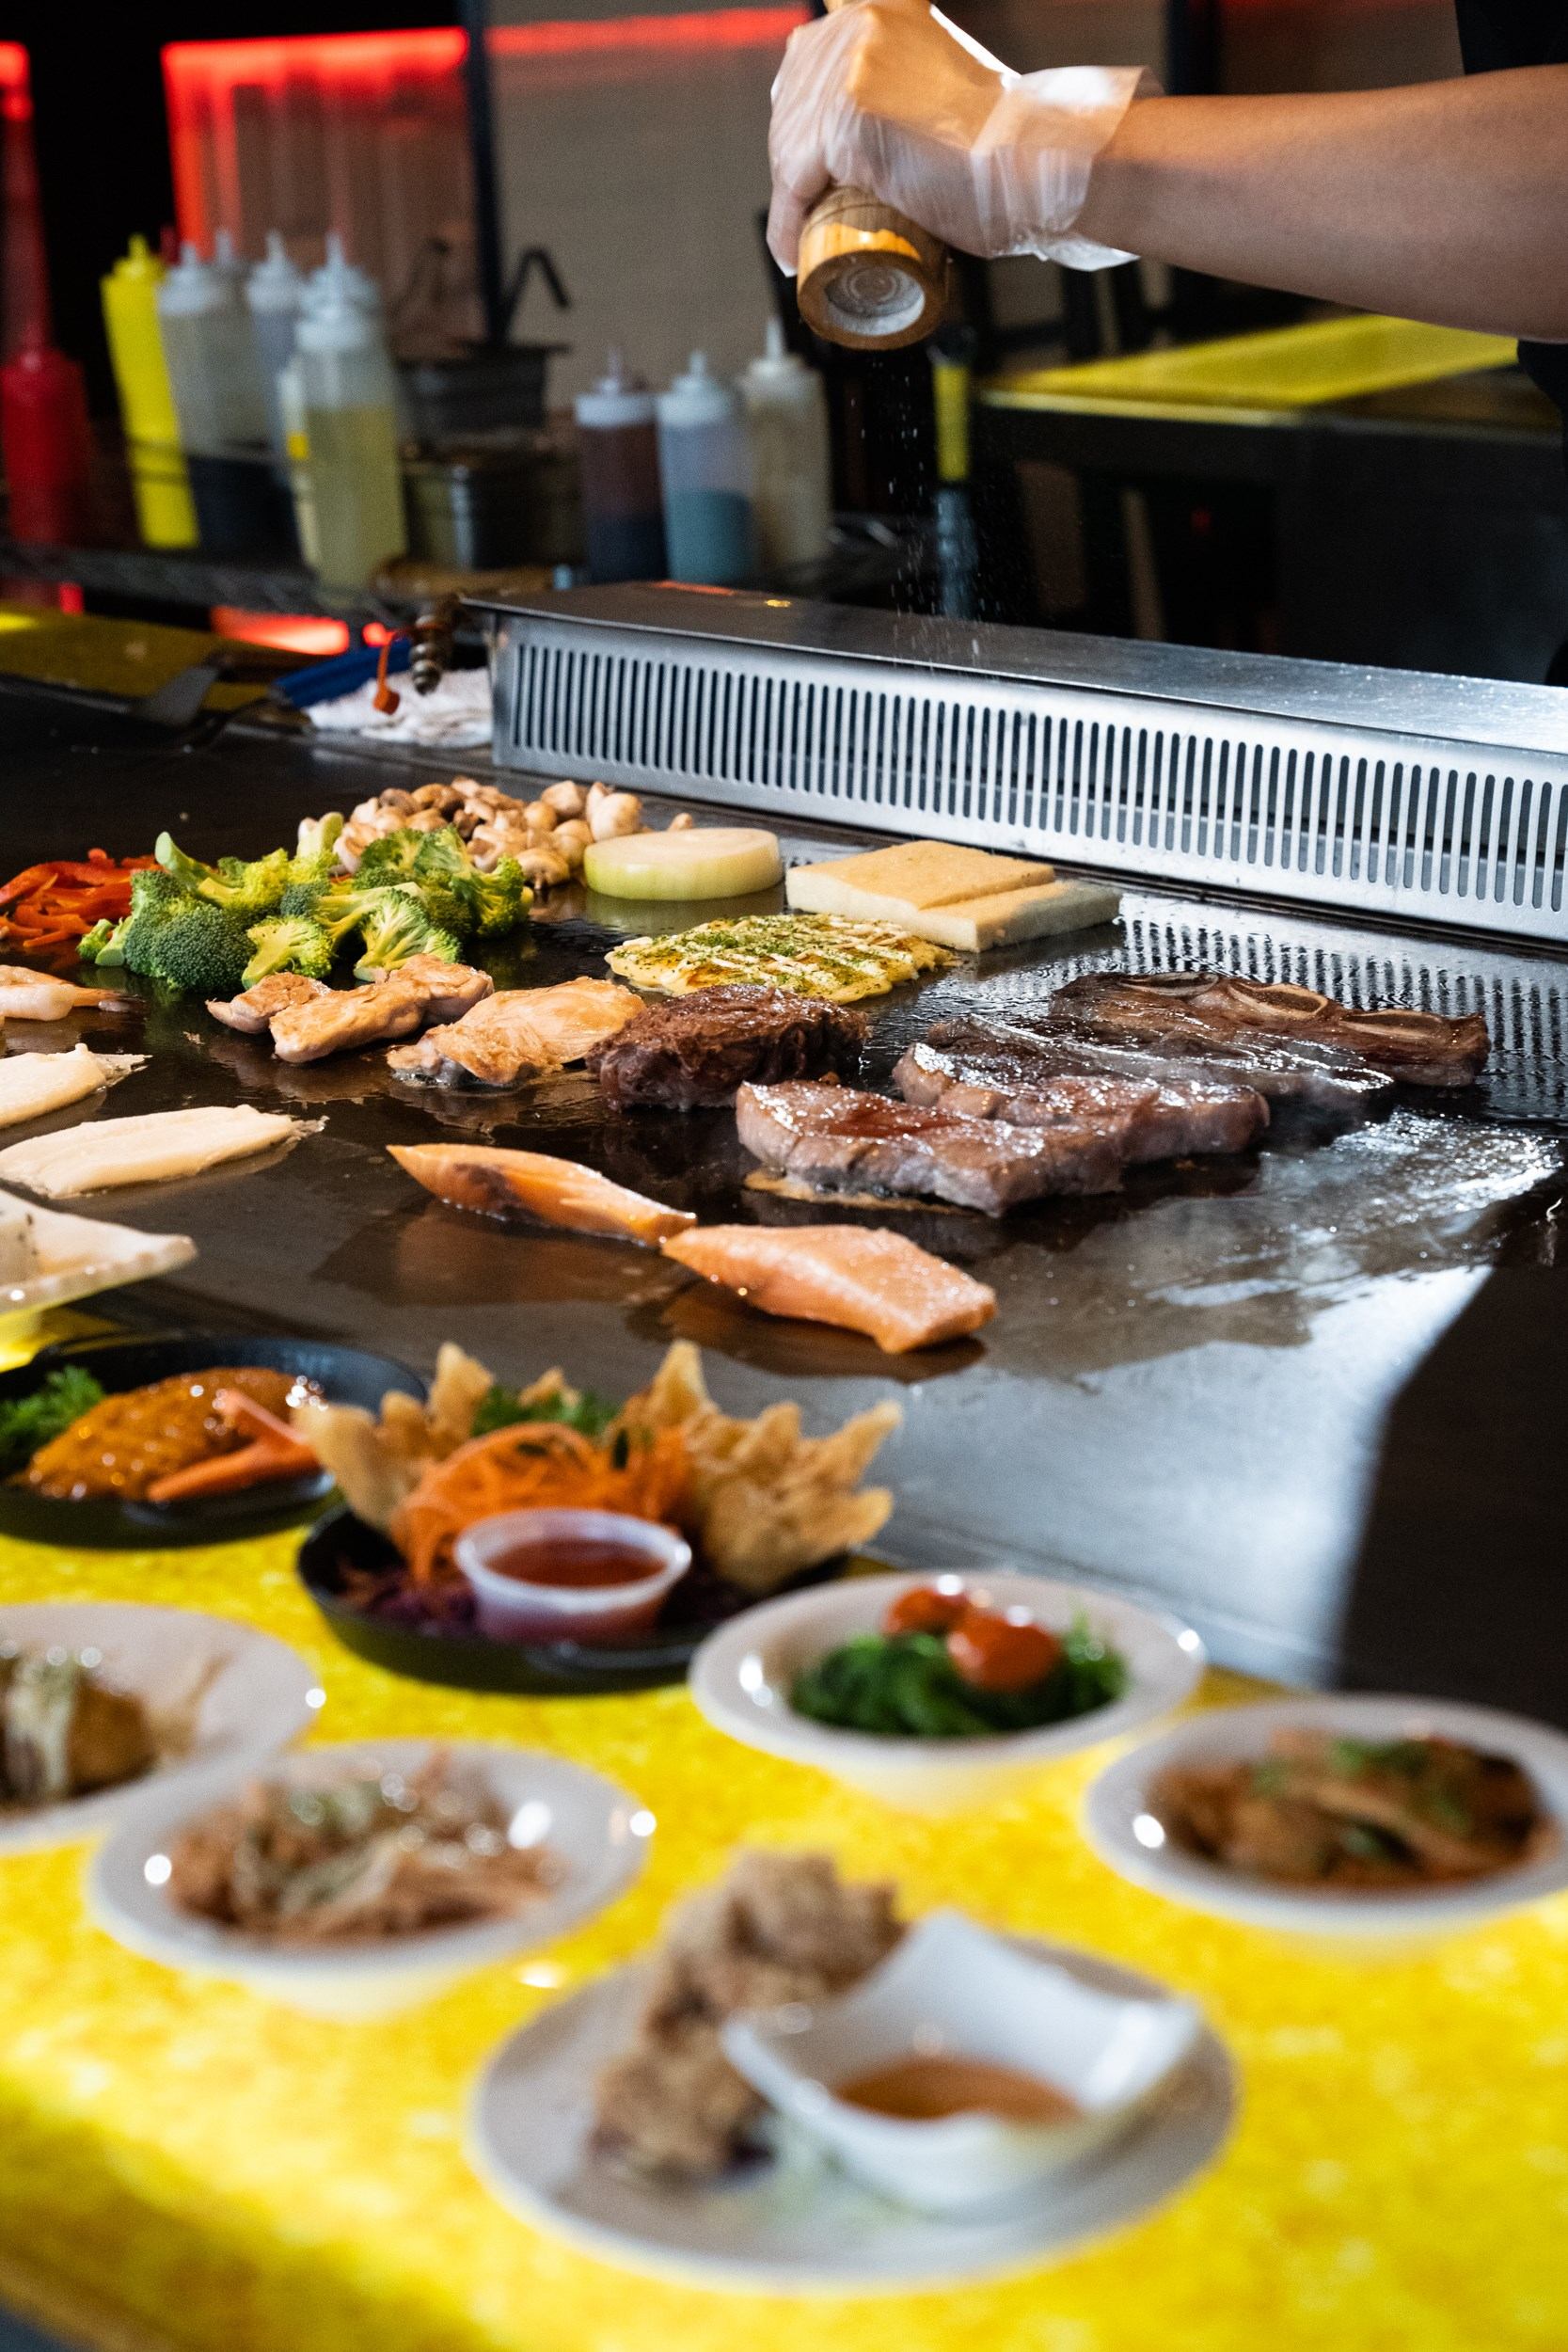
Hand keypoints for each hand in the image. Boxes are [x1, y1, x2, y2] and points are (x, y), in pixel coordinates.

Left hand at [767, 0, 1153, 273]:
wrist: (1030, 160)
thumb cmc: (1000, 143)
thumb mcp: (939, 91)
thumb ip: (902, 88)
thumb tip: (871, 127)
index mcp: (877, 13)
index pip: (805, 69)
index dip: (796, 129)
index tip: (800, 175)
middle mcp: (856, 28)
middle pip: (790, 110)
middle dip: (787, 170)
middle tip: (801, 219)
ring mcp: (848, 71)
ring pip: (787, 149)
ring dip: (787, 205)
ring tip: (799, 244)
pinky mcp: (845, 120)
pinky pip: (794, 183)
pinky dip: (788, 224)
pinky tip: (792, 252)